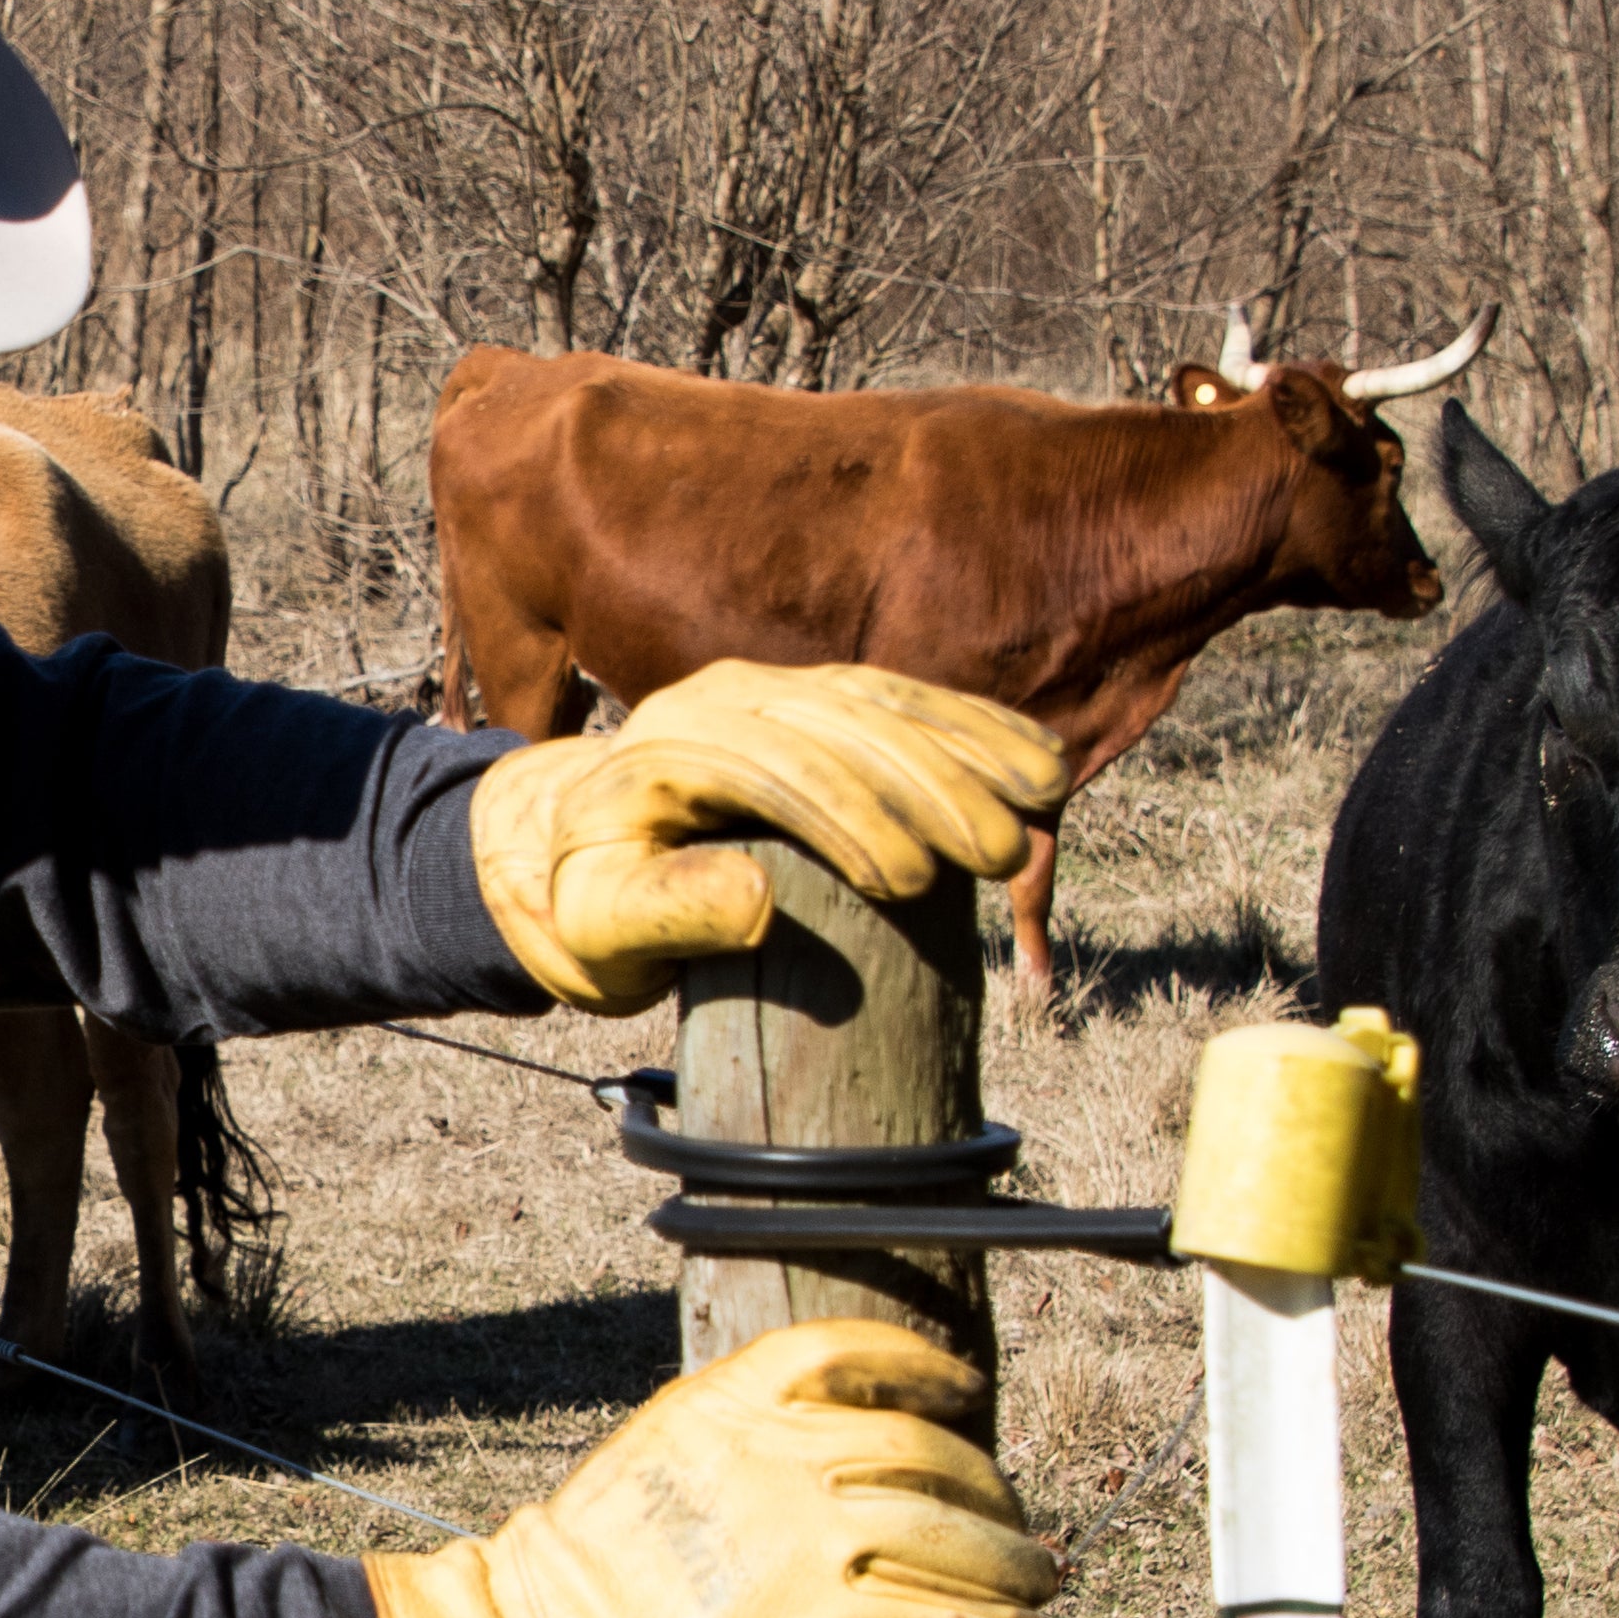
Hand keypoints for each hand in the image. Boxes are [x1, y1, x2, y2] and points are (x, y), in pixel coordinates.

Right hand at [364, 1320, 1055, 1617]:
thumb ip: (739, 1444)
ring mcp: (799, 1535)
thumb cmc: (583, 1562)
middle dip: (986, 1489)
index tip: (965, 1389)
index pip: (852, 1351)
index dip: (923, 1366)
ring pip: (946, 1537)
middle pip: (922, 1451)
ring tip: (1042, 1585)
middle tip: (1018, 1520)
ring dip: (1008, 1564)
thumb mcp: (657, 1455)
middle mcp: (776, 1453)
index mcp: (728, 1397)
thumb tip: (822, 1465)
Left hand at [469, 664, 1068, 1010]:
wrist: (572, 849)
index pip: (775, 766)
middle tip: (1004, 856)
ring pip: (887, 702)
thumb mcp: (599, 929)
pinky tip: (1034, 758)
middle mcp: (723, 696)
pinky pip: (904, 699)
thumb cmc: (587, 909)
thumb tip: (756, 902)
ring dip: (972, 747)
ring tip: (1045, 798)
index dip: (850, 819)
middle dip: (932, 786)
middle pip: (845, 724)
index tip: (911, 885)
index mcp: (668, 745)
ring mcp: (773, 688)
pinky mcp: (814, 698)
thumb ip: (664, 915)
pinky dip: (974, 726)